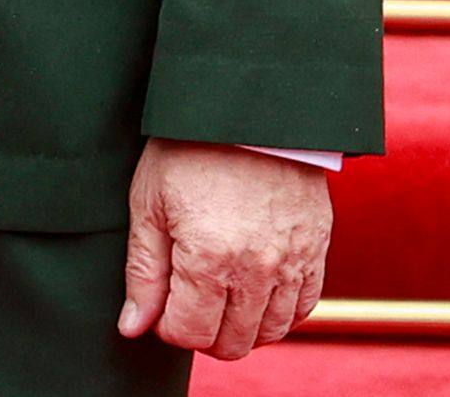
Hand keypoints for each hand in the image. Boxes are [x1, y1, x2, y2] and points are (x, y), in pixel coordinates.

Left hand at [118, 140, 329, 360]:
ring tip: (221, 298)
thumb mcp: (149, 203)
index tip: (161, 304)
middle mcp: (256, 269)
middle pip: (232, 343)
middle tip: (189, 302)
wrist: (248, 107)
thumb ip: (144, 272)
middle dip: (203, 333)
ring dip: (242, 327)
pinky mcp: (316, 248)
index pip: (189, 333)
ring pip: (270, 332)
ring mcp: (293, 261)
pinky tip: (257, 293)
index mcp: (208, 259)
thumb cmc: (189, 149)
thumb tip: (133, 327)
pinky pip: (304, 307)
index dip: (167, 326)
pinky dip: (280, 312)